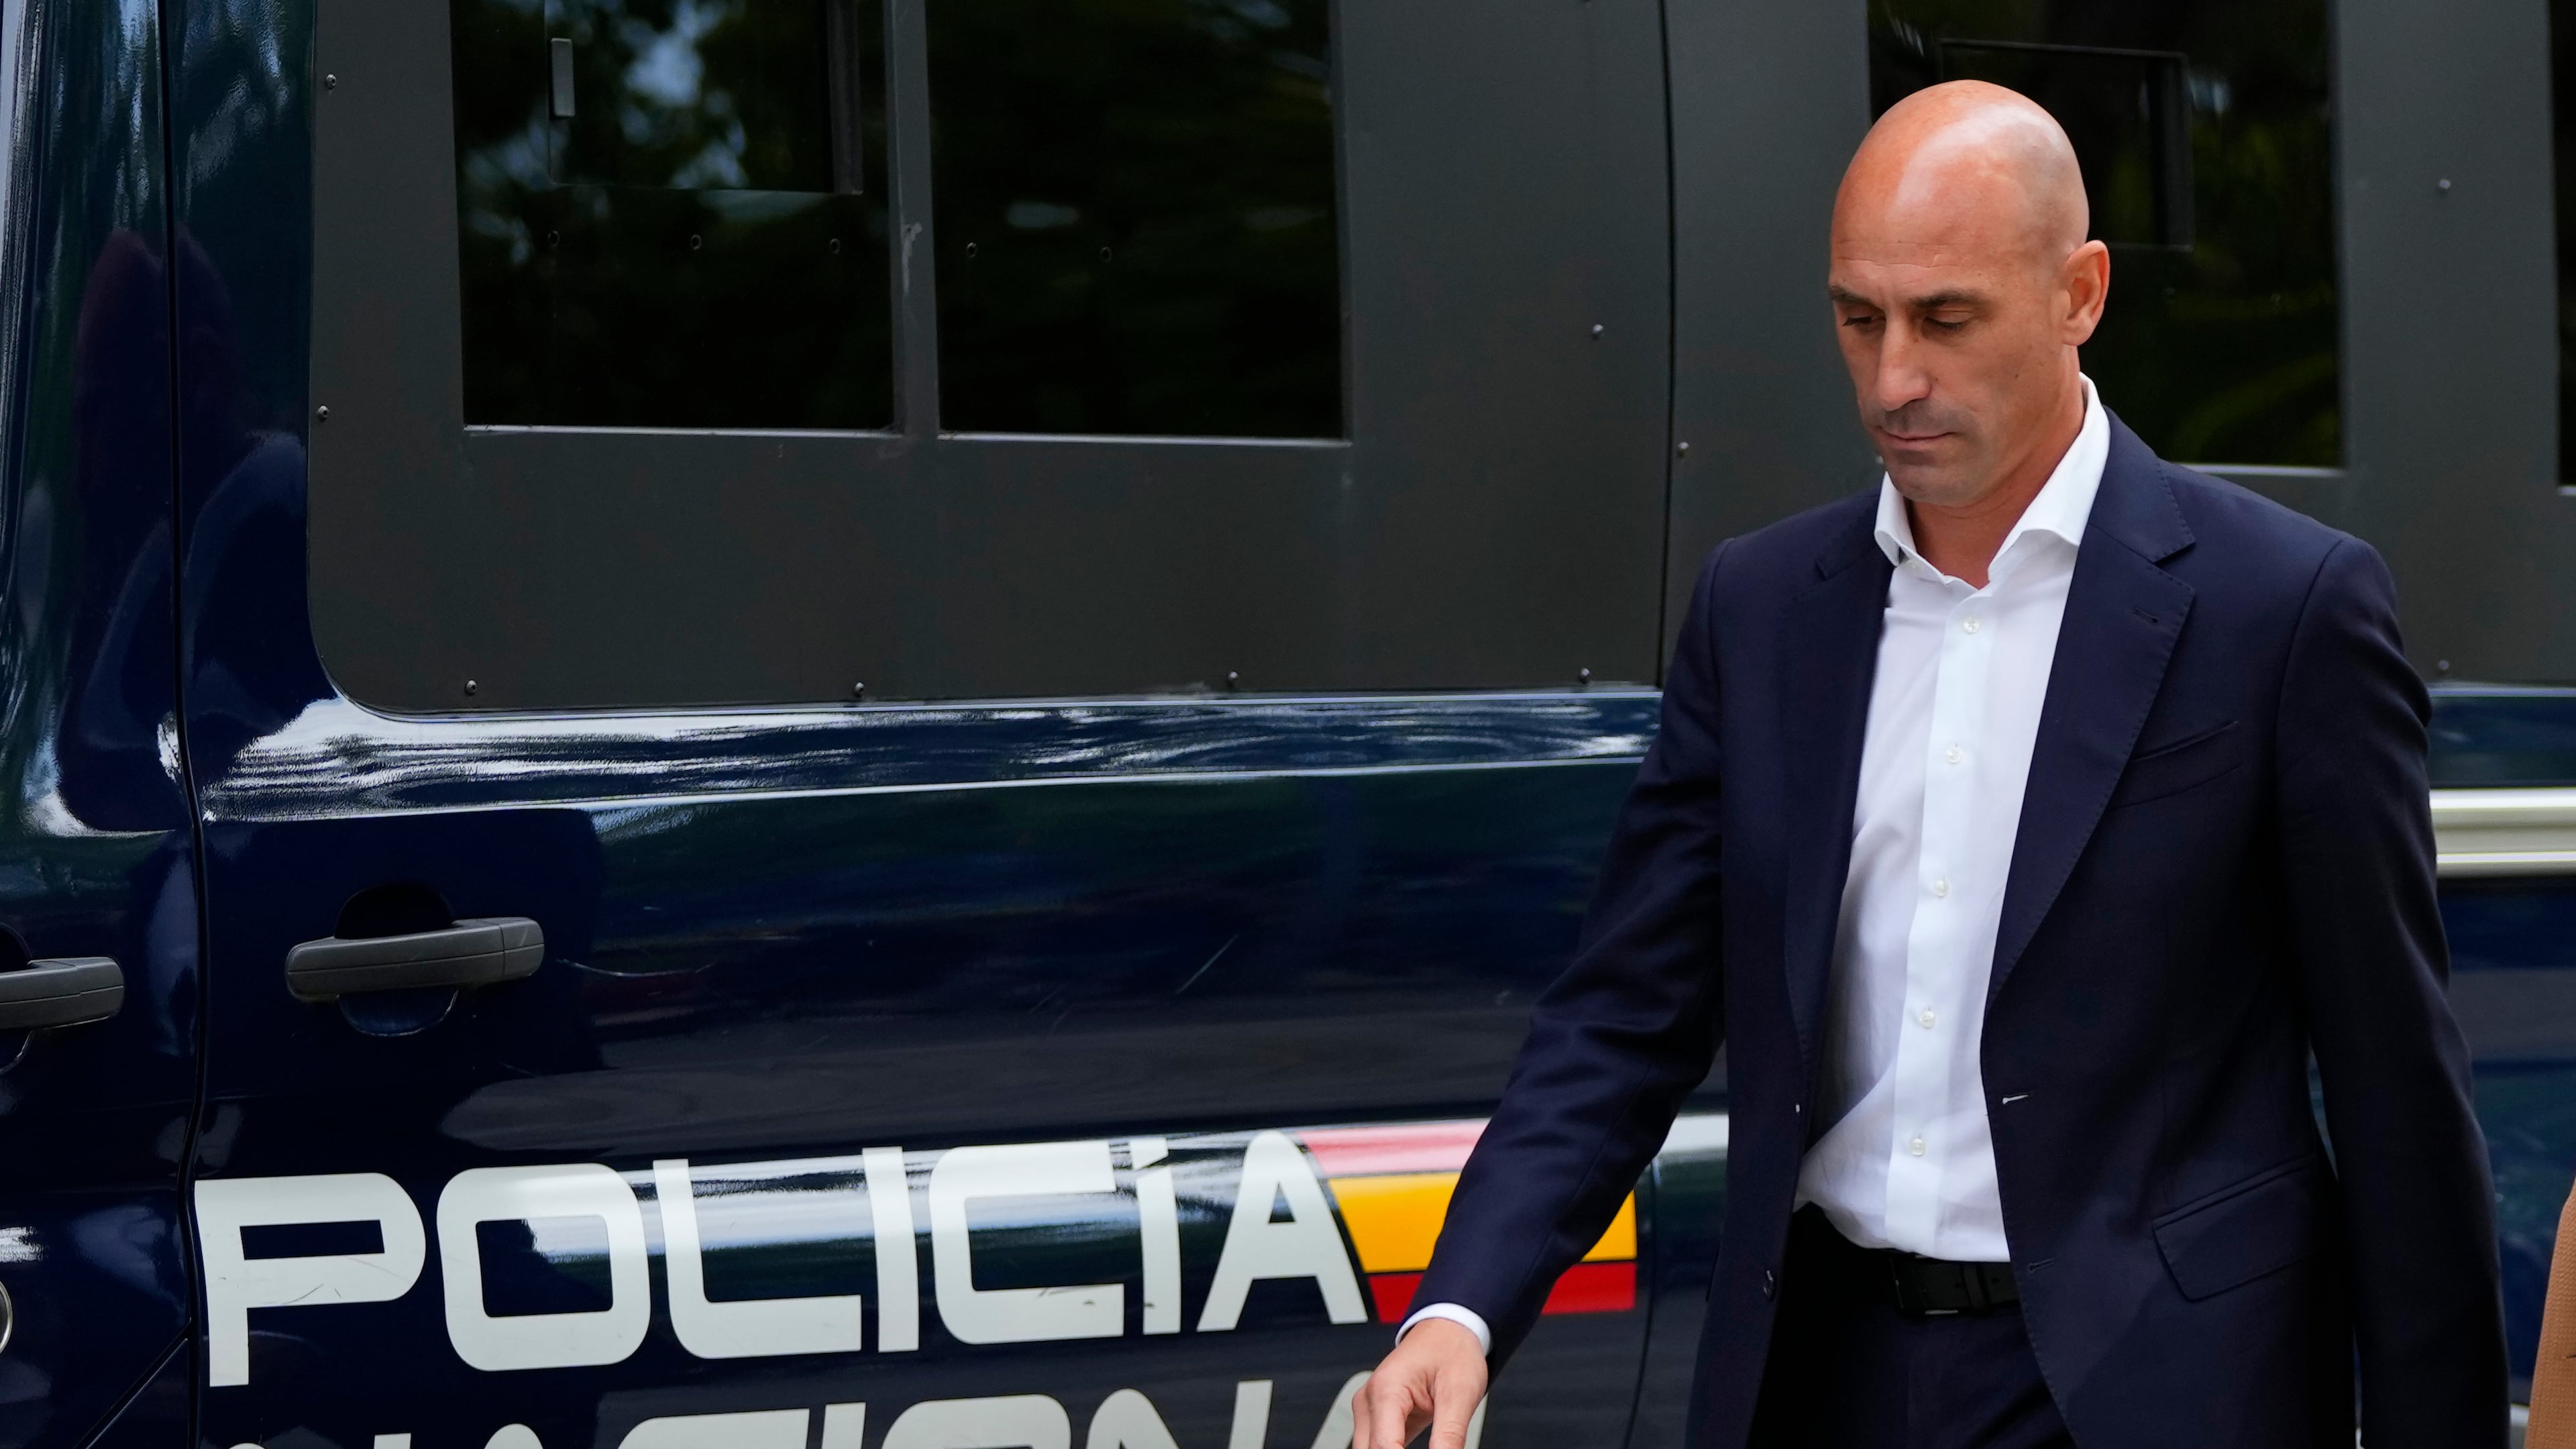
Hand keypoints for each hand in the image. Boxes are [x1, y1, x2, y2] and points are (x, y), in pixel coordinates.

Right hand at [1353, 1317, 1488, 1448]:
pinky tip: (1424, 1448)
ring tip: (1433, 1444)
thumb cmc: (1452, 1350)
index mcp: (1386, 1389)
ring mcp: (1370, 1408)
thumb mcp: (1461, 1394)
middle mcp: (1370, 1399)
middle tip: (1436, 1448)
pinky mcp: (1377, 1416)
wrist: (1448, 1330)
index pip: (1384, 1447)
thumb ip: (1450, 1437)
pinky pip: (1379, 1445)